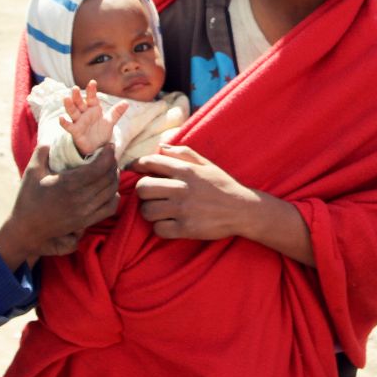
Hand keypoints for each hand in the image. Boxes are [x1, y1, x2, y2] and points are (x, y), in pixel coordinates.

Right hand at [0, 144, 118, 268]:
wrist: (27, 230)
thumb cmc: (28, 198)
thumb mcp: (32, 171)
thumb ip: (43, 151)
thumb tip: (55, 138)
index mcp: (68, 184)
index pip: (100, 167)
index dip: (109, 155)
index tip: (109, 146)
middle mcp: (80, 199)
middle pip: (109, 178)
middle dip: (112, 164)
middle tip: (109, 156)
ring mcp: (85, 212)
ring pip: (112, 192)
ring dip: (114, 178)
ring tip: (109, 170)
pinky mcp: (87, 222)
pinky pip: (110, 208)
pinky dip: (114, 196)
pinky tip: (109, 189)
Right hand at [59, 80, 128, 156]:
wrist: (97, 146)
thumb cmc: (101, 131)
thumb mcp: (110, 121)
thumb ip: (117, 112)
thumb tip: (126, 102)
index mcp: (93, 108)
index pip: (92, 97)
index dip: (92, 90)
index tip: (92, 82)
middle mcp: (84, 113)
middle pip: (80, 102)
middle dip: (77, 96)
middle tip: (75, 88)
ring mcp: (79, 121)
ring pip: (73, 112)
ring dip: (69, 106)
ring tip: (66, 99)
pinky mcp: (75, 131)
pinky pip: (69, 126)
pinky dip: (64, 123)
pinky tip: (61, 118)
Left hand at [130, 144, 253, 240]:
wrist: (242, 209)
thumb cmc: (222, 184)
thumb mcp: (205, 164)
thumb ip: (182, 153)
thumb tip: (160, 146)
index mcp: (186, 170)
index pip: (150, 162)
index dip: (137, 165)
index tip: (134, 170)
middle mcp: (182, 188)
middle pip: (142, 188)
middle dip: (143, 191)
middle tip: (151, 194)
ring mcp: (183, 210)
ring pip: (147, 210)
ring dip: (150, 211)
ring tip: (160, 210)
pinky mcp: (186, 229)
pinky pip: (158, 229)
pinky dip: (160, 228)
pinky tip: (169, 224)